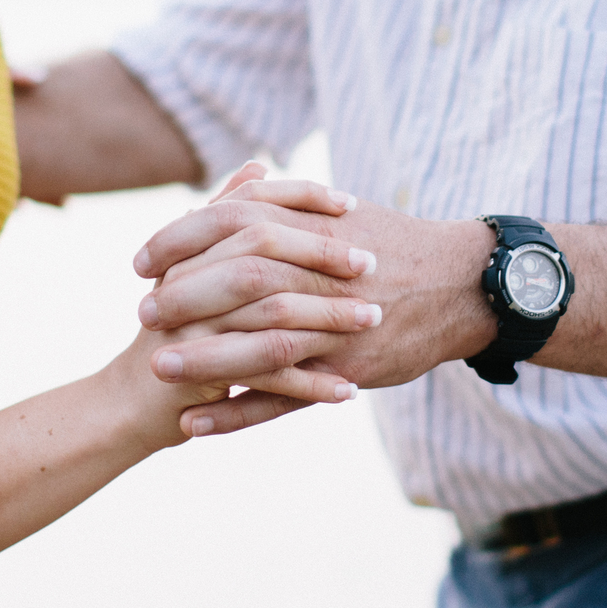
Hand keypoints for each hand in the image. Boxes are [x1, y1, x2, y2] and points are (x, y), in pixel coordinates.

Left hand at [137, 181, 498, 424]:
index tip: (143, 259)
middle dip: (185, 299)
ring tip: (156, 370)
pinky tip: (195, 423)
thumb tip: (240, 184)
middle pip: (241, 283)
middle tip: (143, 315)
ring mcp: (337, 326)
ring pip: (261, 345)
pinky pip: (286, 397)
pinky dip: (237, 413)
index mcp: (314, 228)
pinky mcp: (349, 369)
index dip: (181, 242)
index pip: (232, 225)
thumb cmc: (396, 246)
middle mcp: (323, 275)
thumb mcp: (343, 215)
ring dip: (204, 359)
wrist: (464, 285)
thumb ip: (287, 203)